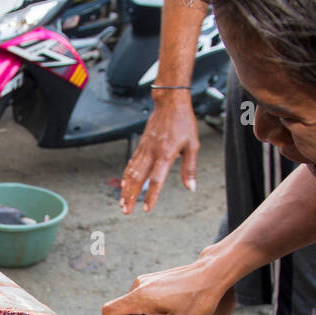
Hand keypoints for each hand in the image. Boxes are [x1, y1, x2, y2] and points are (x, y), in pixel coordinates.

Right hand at [102, 249, 228, 314]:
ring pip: (131, 303)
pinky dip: (147, 308)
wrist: (214, 274)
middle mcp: (139, 286)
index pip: (109, 311)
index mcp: (141, 297)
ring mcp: (146, 280)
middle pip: (119, 308)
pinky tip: (168, 311)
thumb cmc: (198, 301)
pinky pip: (141, 297)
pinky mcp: (153, 279)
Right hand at [119, 92, 199, 213]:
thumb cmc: (183, 123)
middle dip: (130, 196)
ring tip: (122, 203)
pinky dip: (125, 177)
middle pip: (137, 179)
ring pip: (131, 172)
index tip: (147, 208)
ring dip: (125, 189)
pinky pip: (131, 164)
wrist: (170, 103)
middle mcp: (152, 153)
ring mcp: (144, 149)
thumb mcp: (193, 145)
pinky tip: (123, 185)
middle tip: (126, 211)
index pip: (156, 180)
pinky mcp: (141, 145)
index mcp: (166, 154)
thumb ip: (190, 168)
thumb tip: (191, 187)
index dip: (151, 196)